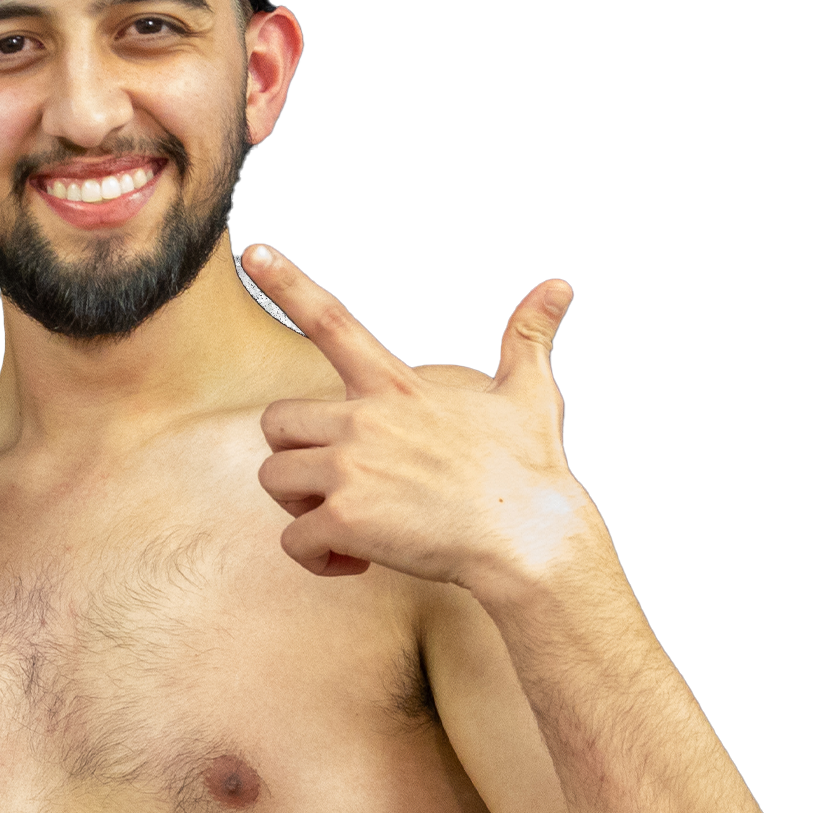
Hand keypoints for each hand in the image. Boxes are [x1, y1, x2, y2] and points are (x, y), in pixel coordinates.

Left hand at [246, 246, 594, 596]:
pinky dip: (316, 558)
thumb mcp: (531, 396)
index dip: (287, 282)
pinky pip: (294, 541)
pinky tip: (357, 563)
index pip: (332, 322)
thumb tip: (559, 289)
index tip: (253, 249)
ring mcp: (350, 470)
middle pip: (275, 423)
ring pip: (273, 480)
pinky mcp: (345, 520)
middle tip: (338, 489)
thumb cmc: (531, 473)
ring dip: (300, 509)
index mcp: (396, 389)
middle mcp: (364, 421)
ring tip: (350, 527)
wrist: (530, 538)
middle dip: (293, 457)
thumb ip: (529, 341)